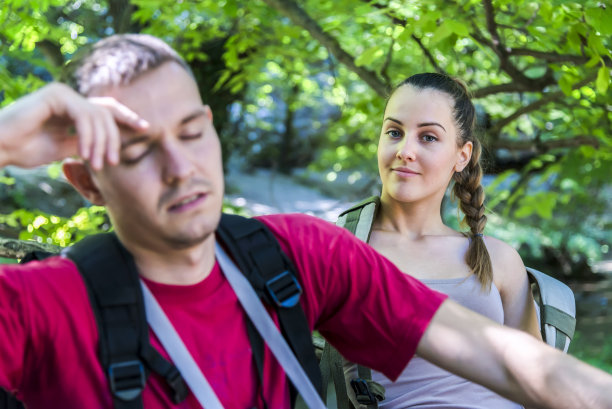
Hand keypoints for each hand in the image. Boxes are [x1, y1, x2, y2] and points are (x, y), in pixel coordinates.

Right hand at [0, 83, 148, 169]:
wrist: (0, 147)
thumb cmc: (26, 148)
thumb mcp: (66, 148)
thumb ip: (87, 142)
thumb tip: (110, 146)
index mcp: (73, 107)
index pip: (107, 110)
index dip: (127, 117)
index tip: (145, 128)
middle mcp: (70, 97)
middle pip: (107, 113)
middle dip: (115, 138)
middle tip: (114, 162)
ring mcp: (62, 93)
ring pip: (98, 116)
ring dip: (101, 143)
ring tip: (97, 164)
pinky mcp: (55, 95)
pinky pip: (84, 116)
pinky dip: (89, 136)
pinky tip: (85, 154)